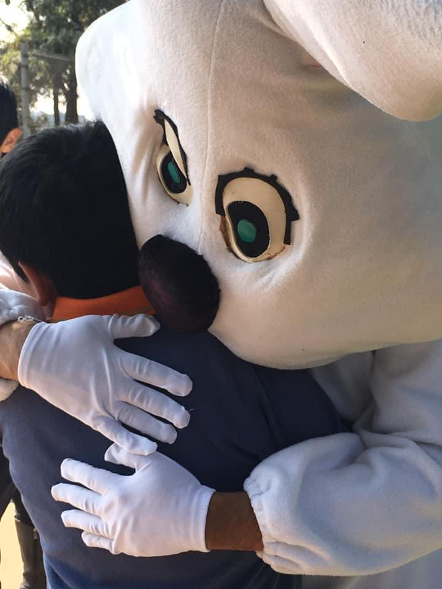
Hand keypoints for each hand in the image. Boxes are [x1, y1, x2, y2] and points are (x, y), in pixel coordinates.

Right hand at [18, 314, 191, 453]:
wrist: (35, 357)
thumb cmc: (70, 338)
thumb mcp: (101, 325)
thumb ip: (130, 326)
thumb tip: (156, 325)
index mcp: (118, 360)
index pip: (151, 372)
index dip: (171, 380)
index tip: (187, 387)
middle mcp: (113, 384)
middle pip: (147, 399)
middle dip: (169, 410)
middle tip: (185, 419)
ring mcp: (101, 402)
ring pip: (134, 418)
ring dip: (155, 428)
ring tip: (173, 435)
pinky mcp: (90, 416)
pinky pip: (113, 432)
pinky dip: (129, 442)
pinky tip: (147, 448)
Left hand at [52, 444, 214, 556]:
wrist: (195, 518)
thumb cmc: (176, 485)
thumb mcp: (154, 460)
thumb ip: (127, 453)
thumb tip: (107, 453)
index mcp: (118, 489)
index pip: (88, 477)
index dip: (74, 470)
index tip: (64, 467)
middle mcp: (113, 512)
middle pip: (83, 502)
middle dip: (67, 494)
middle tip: (55, 490)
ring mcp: (119, 532)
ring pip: (89, 524)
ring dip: (75, 518)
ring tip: (64, 515)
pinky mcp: (128, 545)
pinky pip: (104, 543)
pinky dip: (92, 538)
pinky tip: (86, 535)